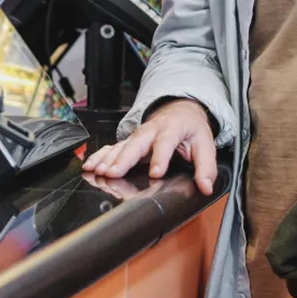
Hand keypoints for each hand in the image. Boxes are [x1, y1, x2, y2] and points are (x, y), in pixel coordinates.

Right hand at [82, 99, 218, 194]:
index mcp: (172, 128)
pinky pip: (112, 148)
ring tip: (98, 171)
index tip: (156, 173)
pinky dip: (100, 156)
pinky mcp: (129, 141)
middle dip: (123, 159)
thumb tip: (206, 186)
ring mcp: (137, 136)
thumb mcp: (205, 143)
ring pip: (121, 146)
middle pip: (136, 144)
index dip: (160, 158)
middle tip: (113, 173)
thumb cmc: (190, 127)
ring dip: (108, 159)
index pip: (165, 142)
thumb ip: (206, 166)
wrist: (178, 110)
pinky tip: (90, 165)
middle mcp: (151, 130)